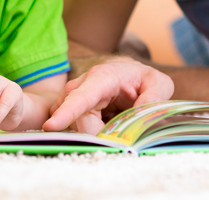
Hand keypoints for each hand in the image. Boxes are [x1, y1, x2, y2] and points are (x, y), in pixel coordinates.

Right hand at [43, 57, 173, 134]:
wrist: (128, 74)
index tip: (50, 127)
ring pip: (75, 126)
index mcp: (102, 77)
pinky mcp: (70, 108)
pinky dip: (90, 133)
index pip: (80, 97)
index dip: (66, 113)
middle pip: (77, 120)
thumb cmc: (142, 78)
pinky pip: (75, 128)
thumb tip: (138, 117)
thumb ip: (153, 97)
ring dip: (95, 133)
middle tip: (119, 134)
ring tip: (115, 121)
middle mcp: (82, 85)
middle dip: (96, 134)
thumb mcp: (158, 83)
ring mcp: (73, 96)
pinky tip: (105, 124)